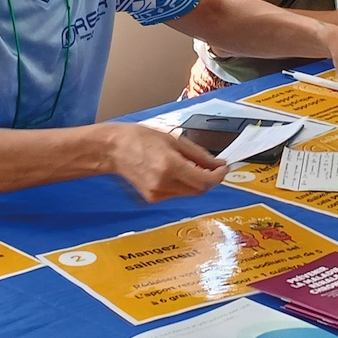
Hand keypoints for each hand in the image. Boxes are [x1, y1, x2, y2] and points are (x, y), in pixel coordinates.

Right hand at [101, 123, 228, 201]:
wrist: (114, 150)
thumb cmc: (140, 138)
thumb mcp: (174, 139)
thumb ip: (199, 154)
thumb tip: (217, 164)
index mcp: (170, 166)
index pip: (205, 181)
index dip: (218, 176)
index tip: (223, 167)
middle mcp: (164, 183)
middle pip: (199, 190)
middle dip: (209, 179)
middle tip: (212, 166)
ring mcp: (157, 193)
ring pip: (189, 193)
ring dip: (196, 181)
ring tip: (190, 165)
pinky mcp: (153, 198)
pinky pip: (177, 193)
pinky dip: (183, 184)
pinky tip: (175, 171)